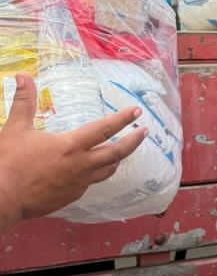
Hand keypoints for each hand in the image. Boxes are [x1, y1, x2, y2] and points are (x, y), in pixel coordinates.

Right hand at [0, 74, 147, 225]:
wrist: (3, 198)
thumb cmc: (8, 163)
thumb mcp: (15, 128)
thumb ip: (23, 102)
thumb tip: (22, 76)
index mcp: (71, 146)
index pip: (105, 129)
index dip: (123, 118)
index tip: (137, 111)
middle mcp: (81, 165)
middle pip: (116, 153)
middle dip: (133, 141)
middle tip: (144, 132)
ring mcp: (78, 183)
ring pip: (106, 171)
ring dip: (116, 159)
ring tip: (120, 153)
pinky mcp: (71, 197)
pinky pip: (89, 184)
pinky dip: (93, 174)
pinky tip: (88, 171)